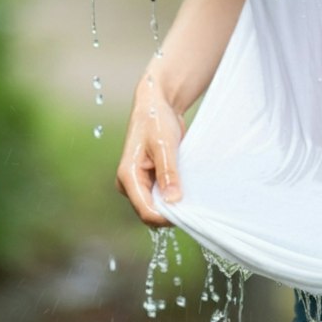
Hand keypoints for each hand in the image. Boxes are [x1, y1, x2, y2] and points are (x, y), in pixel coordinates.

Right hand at [115, 77, 186, 226]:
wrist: (157, 104)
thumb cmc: (155, 119)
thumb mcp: (164, 144)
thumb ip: (168, 173)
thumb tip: (172, 200)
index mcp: (128, 175)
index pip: (146, 211)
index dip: (167, 216)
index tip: (188, 210)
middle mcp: (130, 183)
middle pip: (152, 212)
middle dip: (171, 210)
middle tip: (193, 200)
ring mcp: (140, 183)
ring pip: (158, 207)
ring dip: (174, 202)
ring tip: (189, 188)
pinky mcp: (149, 181)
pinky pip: (162, 197)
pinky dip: (175, 195)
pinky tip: (186, 184)